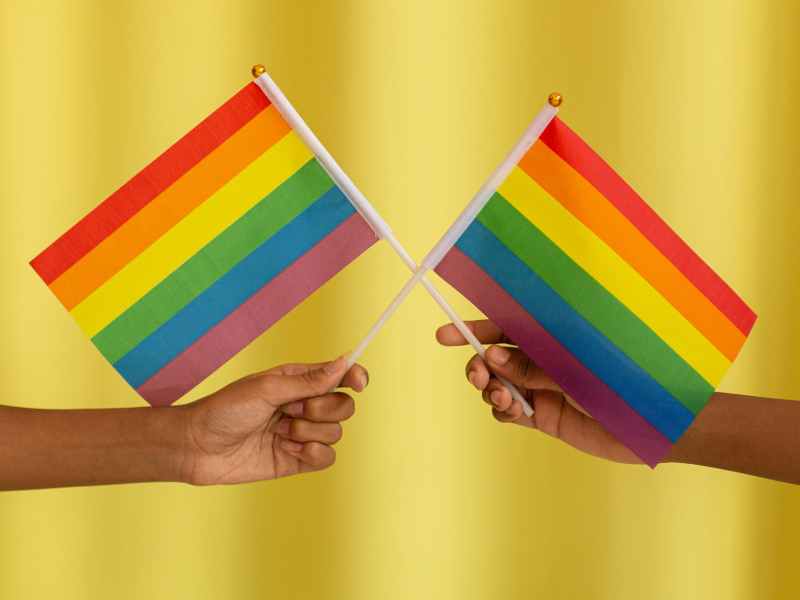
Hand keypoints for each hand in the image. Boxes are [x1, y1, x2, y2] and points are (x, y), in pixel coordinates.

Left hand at [180, 356, 367, 484]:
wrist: (198, 447)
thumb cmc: (225, 410)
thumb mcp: (267, 389)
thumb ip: (309, 381)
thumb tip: (343, 363)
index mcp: (298, 381)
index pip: (340, 376)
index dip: (355, 376)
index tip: (359, 383)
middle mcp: (304, 405)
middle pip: (344, 406)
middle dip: (321, 409)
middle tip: (291, 411)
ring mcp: (302, 434)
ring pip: (336, 432)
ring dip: (308, 433)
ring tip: (278, 433)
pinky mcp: (298, 460)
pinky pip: (327, 458)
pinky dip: (312, 455)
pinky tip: (286, 451)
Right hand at [436, 320, 640, 463]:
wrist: (652, 421)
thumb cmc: (622, 379)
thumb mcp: (572, 366)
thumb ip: (530, 364)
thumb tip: (490, 358)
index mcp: (550, 336)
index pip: (504, 327)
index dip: (472, 329)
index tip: (443, 335)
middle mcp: (541, 360)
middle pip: (493, 359)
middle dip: (478, 365)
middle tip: (479, 376)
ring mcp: (541, 388)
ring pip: (497, 386)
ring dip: (490, 390)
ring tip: (503, 397)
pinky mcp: (544, 416)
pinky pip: (508, 412)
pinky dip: (503, 410)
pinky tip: (512, 410)